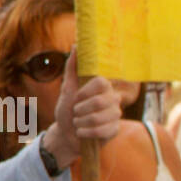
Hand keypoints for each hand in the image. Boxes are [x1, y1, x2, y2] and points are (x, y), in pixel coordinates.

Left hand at [46, 46, 121, 166]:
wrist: (65, 135)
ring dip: (80, 123)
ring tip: (78, 123)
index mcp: (103, 87)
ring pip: (97, 118)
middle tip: (76, 113)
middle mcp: (113, 98)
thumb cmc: (67, 110)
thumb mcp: (67, 89)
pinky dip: (84, 133)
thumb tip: (76, 45)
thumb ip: (72, 68)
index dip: (84, 93)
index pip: (101, 82)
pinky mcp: (114, 130)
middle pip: (98, 102)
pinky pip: (101, 131)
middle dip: (79, 111)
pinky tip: (82, 132)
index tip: (76, 98)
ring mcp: (115, 114)